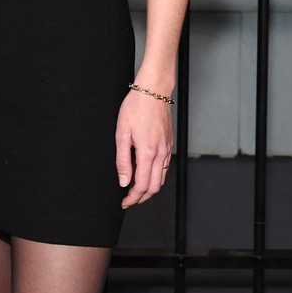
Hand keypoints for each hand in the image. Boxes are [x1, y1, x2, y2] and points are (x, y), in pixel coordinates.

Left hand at [115, 89, 172, 208]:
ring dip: (150, 189)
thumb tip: (124, 181)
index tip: (124, 202)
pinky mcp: (169, 144)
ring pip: (161, 178)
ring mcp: (167, 149)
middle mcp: (161, 153)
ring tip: (137, 191)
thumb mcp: (122, 133)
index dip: (133, 198)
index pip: (142, 185)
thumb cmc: (136, 107)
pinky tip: (147, 175)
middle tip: (129, 200)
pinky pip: (165, 167)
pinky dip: (157, 177)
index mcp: (147, 152)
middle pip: (154, 187)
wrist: (153, 90)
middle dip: (142, 198)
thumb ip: (122, 160)